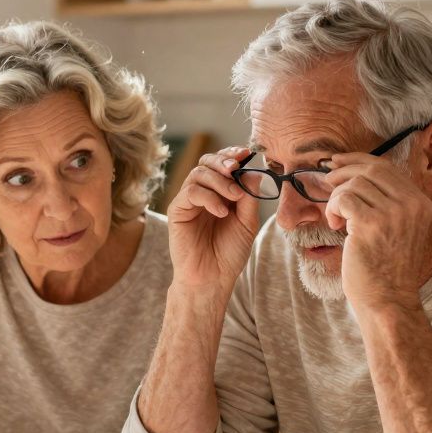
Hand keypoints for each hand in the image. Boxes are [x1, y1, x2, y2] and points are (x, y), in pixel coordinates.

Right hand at [166, 147, 262, 294]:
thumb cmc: (229, 253)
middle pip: (207, 162)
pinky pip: (191, 192)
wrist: (212, 278)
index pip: (222, 164)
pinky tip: (221, 212)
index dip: (232, 155)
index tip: (247, 154)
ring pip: (199, 174)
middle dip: (223, 161)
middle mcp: (202, 193)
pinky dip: (209, 197)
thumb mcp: (247, 222)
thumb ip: (249, 197)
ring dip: (220, 181)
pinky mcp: (177, 210)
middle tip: (236, 168)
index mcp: (220, 193)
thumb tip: (254, 171)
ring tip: (234, 198)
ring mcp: (188, 201)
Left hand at [323, 154, 431, 309]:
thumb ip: (386, 202)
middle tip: (327, 181)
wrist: (388, 300)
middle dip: (343, 171)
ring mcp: (393, 213)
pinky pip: (343, 200)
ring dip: (336, 198)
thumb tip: (353, 172)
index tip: (337, 162)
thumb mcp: (397, 228)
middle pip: (370, 169)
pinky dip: (333, 210)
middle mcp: (412, 204)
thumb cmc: (385, 268)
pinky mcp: (371, 224)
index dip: (358, 160)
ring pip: (353, 184)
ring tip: (337, 219)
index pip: (387, 167)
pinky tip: (336, 227)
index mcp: (421, 202)